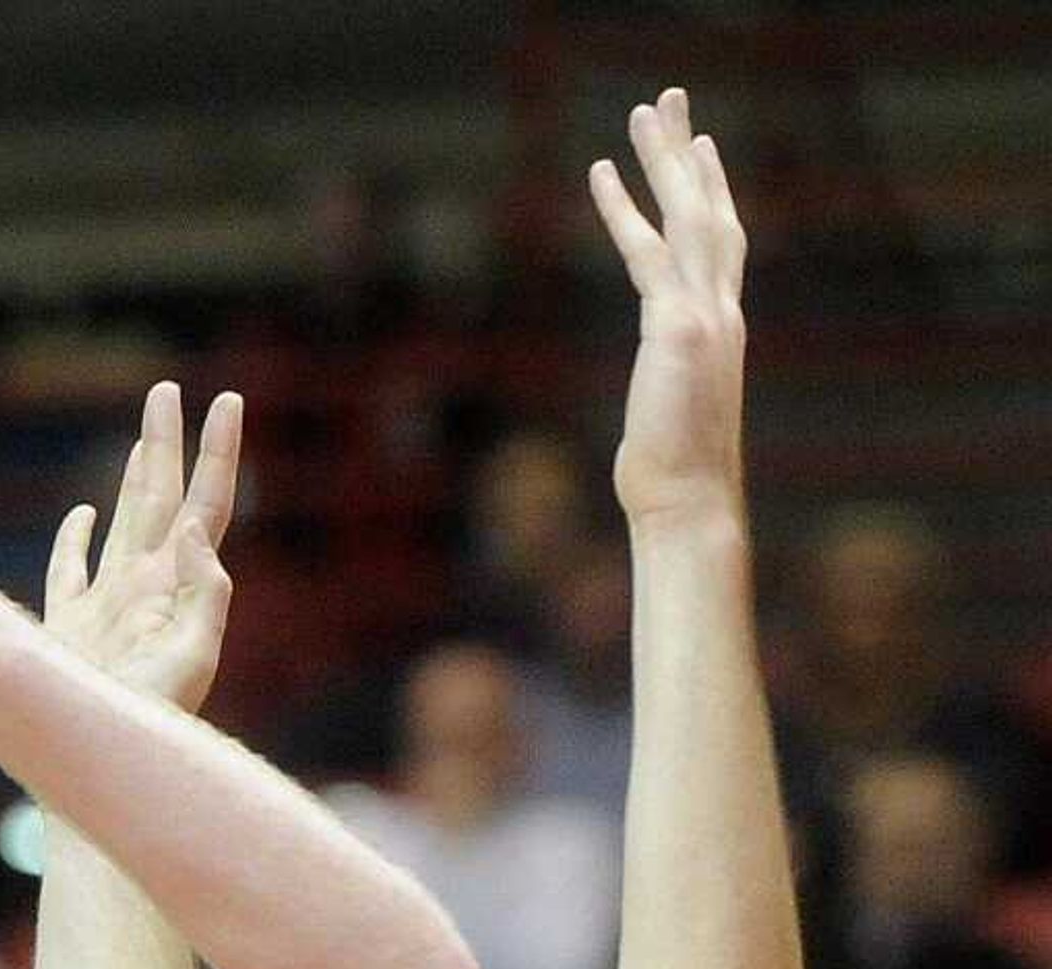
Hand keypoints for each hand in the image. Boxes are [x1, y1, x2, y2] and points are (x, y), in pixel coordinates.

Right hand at [43, 382, 238, 713]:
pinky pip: (70, 571)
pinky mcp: (70, 628)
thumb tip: (197, 529)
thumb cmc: (151, 726)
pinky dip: (74, 540)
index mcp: (177, 586)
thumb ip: (205, 595)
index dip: (218, 453)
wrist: (100, 763)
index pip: (206, 505)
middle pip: (162, 499)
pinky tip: (81, 517)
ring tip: (145, 442)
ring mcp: (108, 605)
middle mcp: (146, 587)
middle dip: (167, 444)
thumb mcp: (192, 660)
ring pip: (123, 524)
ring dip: (135, 480)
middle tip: (166, 391)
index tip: (228, 401)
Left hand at [589, 88, 747, 528]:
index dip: (714, 194)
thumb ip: (670, 392)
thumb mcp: (673, 422)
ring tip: (644, 112)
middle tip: (673, 103)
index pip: (723, 248)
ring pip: (686, 216)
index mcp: (723, 333)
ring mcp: (704, 317)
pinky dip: (624, 209)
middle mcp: (722, 314)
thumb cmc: (675, 481)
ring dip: (664, 159)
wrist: (690, 506)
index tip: (703, 151)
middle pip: (710, 212)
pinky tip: (603, 173)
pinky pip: (646, 252)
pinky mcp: (675, 329)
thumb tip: (659, 407)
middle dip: (691, 155)